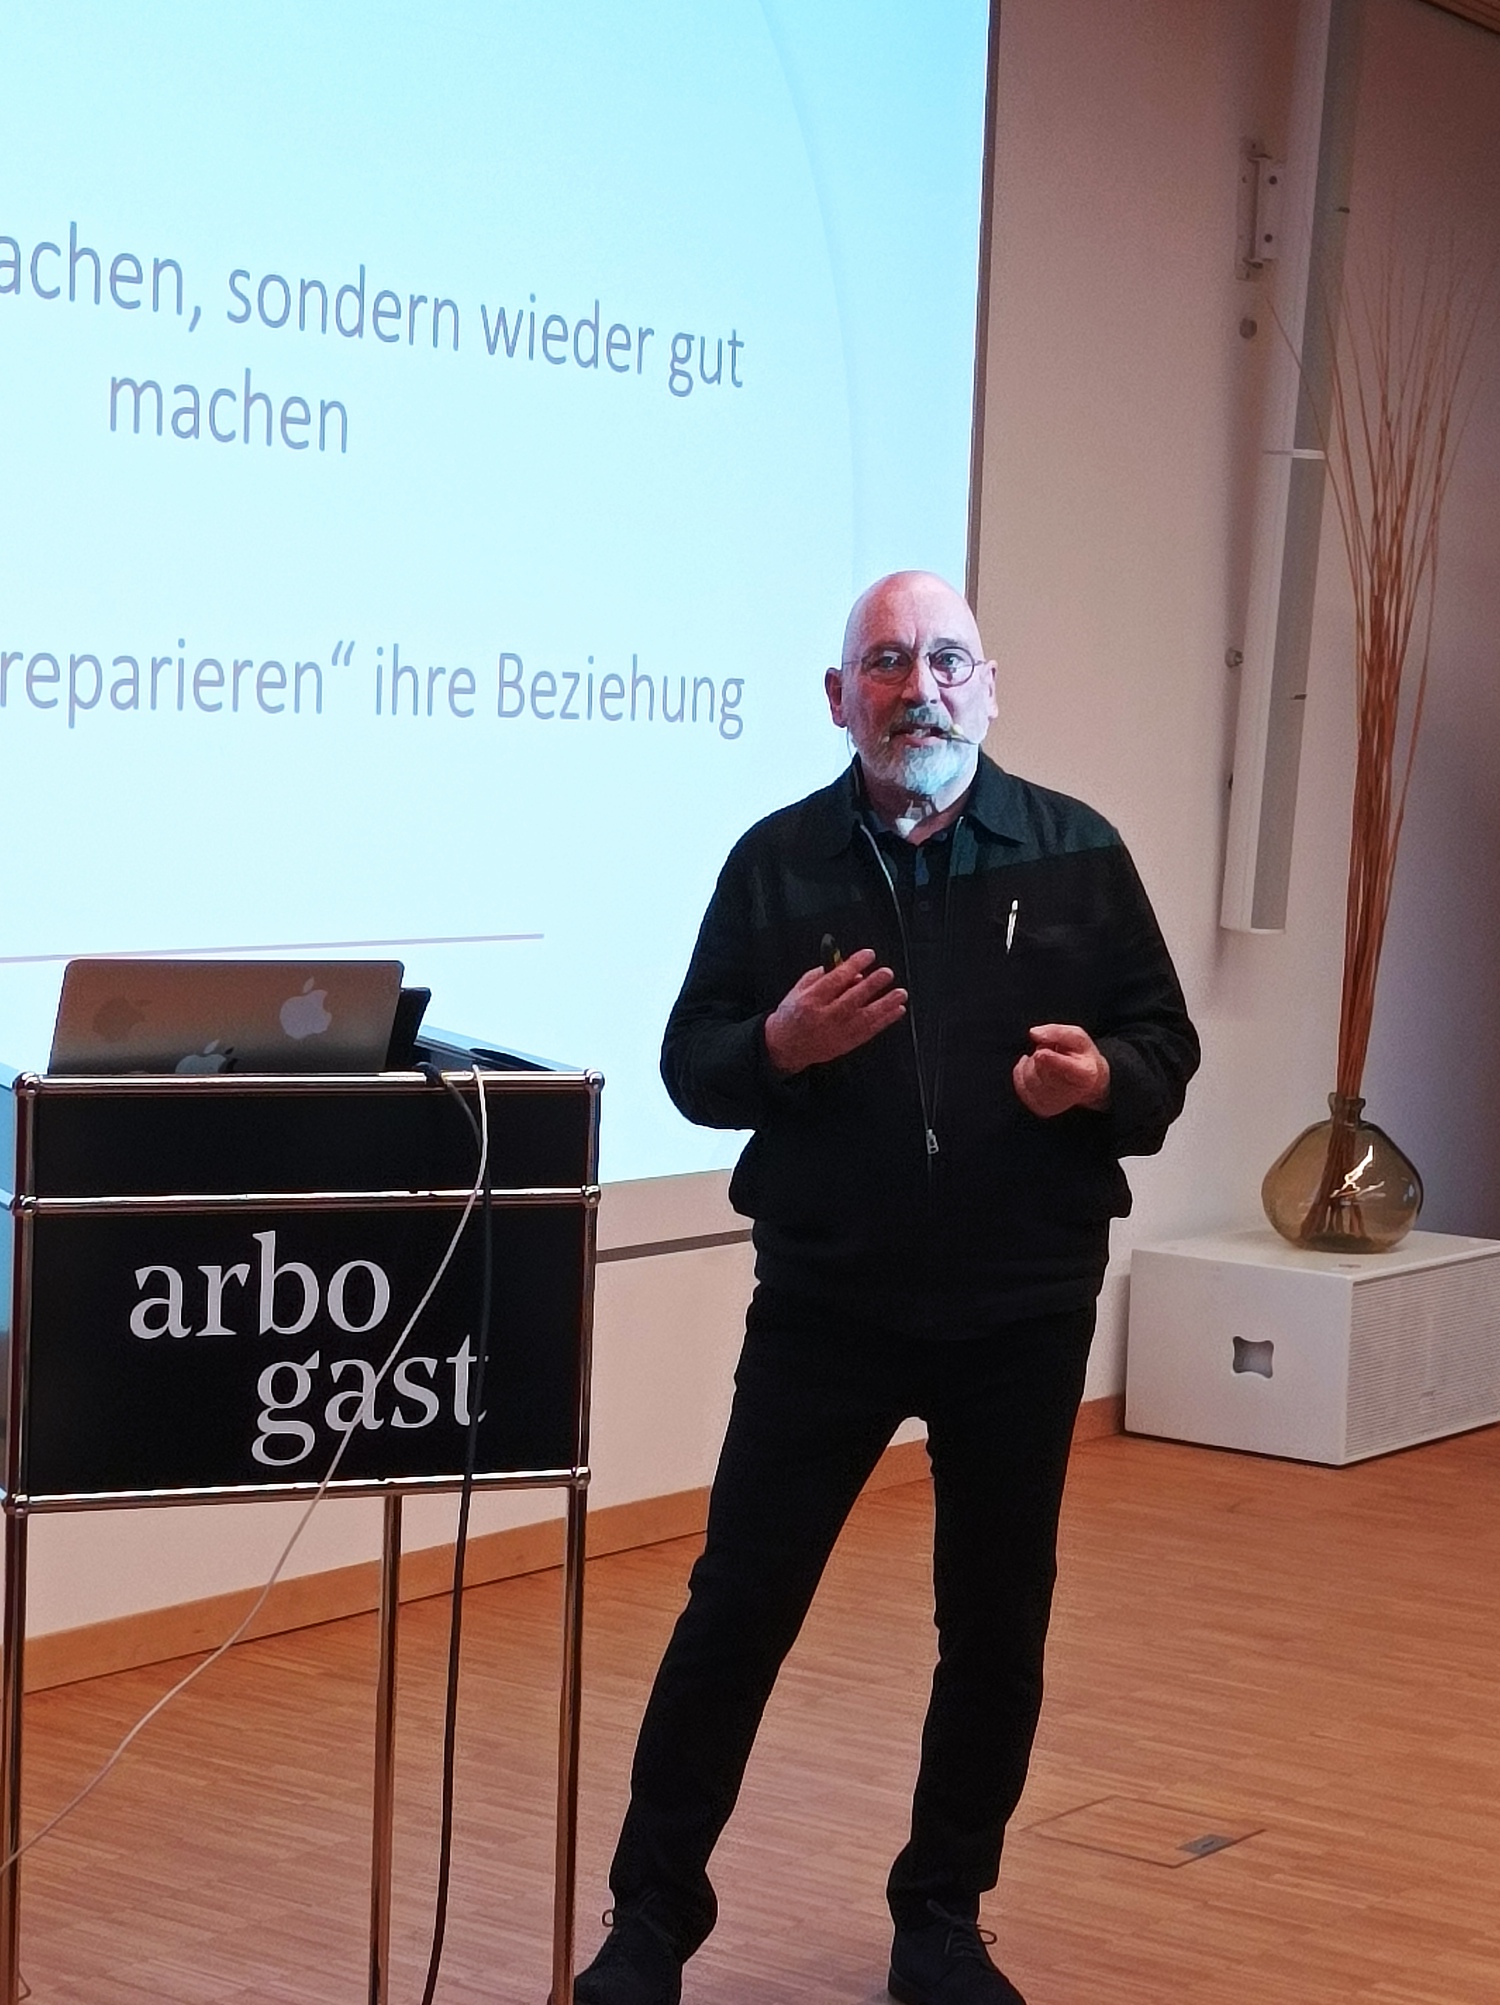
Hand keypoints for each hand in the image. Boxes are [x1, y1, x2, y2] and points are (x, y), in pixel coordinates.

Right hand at [764, 948, 906, 1075]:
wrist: (787, 1047)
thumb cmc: (793, 1015)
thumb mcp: (798, 989)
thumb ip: (821, 976)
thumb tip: (847, 969)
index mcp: (811, 1000)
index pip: (835, 979)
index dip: (854, 965)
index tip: (868, 955)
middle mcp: (825, 1016)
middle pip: (852, 998)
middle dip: (872, 985)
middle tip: (887, 973)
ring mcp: (838, 1032)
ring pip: (866, 1017)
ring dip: (886, 1004)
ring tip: (900, 993)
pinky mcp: (847, 1043)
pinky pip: (870, 1031)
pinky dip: (886, 1020)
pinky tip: (897, 1010)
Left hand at [1012, 1023, 1109, 1117]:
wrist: (1087, 1084)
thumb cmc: (1082, 1058)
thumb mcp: (1078, 1038)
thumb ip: (1057, 1032)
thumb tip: (1034, 1033)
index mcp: (1084, 1074)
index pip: (1060, 1066)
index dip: (1048, 1058)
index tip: (1041, 1052)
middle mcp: (1071, 1093)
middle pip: (1040, 1067)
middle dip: (1040, 1053)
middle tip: (1051, 1052)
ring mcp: (1055, 1103)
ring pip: (1028, 1076)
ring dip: (1032, 1063)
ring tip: (1046, 1062)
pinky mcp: (1040, 1108)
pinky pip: (1020, 1084)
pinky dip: (1023, 1073)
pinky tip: (1035, 1069)